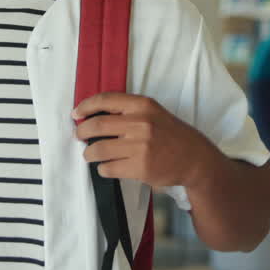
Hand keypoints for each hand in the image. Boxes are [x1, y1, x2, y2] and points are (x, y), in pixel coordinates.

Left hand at [72, 93, 219, 188]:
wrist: (194, 159)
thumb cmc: (170, 134)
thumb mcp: (153, 113)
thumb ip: (128, 112)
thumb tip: (92, 115)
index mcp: (142, 105)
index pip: (105, 100)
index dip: (85, 106)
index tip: (76, 114)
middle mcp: (140, 123)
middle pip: (97, 126)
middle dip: (81, 132)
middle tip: (78, 136)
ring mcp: (140, 146)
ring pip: (99, 150)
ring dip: (89, 153)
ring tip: (90, 155)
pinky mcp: (140, 167)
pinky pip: (108, 168)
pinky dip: (103, 169)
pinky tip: (107, 167)